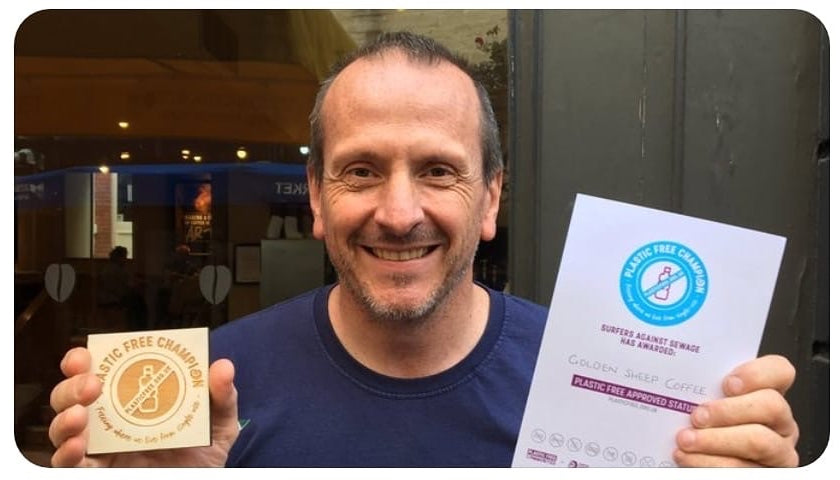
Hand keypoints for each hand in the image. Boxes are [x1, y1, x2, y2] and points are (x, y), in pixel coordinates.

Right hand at [49, 347, 239, 466]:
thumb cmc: (206, 453)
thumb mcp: (219, 422)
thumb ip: (221, 396)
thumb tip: (223, 366)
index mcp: (131, 400)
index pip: (96, 374)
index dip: (81, 362)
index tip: (85, 355)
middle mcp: (109, 422)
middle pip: (71, 398)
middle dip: (71, 386)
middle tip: (91, 384)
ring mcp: (100, 450)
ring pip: (62, 430)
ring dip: (63, 419)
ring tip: (80, 414)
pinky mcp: (99, 472)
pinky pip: (69, 465)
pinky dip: (66, 455)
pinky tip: (78, 446)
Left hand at [673, 354, 798, 466]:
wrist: (697, 459)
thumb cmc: (700, 424)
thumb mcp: (705, 400)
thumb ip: (704, 387)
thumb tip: (680, 374)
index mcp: (766, 393)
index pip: (779, 371)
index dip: (757, 374)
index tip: (728, 384)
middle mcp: (779, 421)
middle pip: (771, 406)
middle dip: (729, 411)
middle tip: (697, 416)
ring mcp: (778, 451)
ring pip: (759, 442)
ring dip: (715, 440)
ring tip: (685, 440)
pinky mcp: (764, 473)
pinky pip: (742, 469)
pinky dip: (709, 463)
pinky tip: (687, 457)